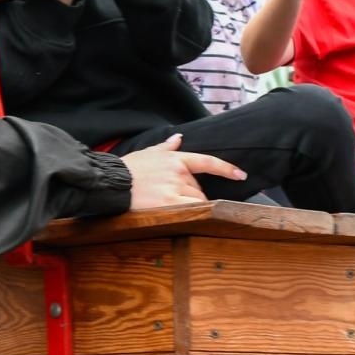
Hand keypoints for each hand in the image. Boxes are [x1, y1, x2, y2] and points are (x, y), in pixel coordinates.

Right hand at [120, 134, 246, 208]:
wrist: (113, 181)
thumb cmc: (128, 168)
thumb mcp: (148, 152)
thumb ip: (166, 146)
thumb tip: (178, 137)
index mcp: (176, 158)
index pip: (207, 162)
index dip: (226, 168)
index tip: (241, 175)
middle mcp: (179, 172)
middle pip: (199, 189)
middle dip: (192, 195)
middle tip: (173, 198)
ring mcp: (174, 188)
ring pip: (196, 201)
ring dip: (190, 206)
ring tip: (172, 207)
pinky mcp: (169, 203)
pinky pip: (189, 211)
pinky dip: (190, 214)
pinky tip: (184, 217)